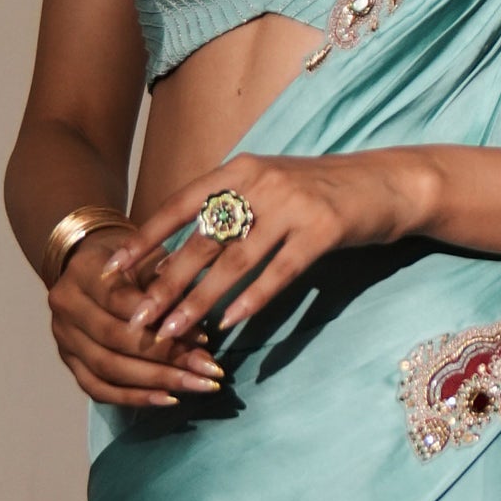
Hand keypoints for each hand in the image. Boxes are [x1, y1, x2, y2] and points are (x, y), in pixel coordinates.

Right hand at [46, 229, 224, 407]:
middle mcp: (67, 306)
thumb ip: (166, 288)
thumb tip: (198, 332)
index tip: (204, 339)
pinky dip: (134, 398)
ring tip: (197, 386)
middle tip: (209, 371)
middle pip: (116, 340)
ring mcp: (63, 338)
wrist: (89, 269)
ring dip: (157, 382)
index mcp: (84, 272)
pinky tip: (168, 399)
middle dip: (167, 358)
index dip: (163, 322)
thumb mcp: (148, 258)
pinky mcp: (69, 362)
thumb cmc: (130, 261)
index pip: (123, 303)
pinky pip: (98, 389)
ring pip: (108, 369)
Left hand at [128, 150, 434, 353]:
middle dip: (164, 282)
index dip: (145, 239)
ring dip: (200, 299)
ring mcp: (293, 205)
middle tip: (136, 317)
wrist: (387, 184)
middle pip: (201, 239)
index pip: (179, 205)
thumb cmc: (320, 193)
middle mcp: (260, 182)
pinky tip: (231, 322)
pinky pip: (280, 271)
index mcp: (240, 170)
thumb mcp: (268, 188)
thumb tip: (178, 250)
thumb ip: (229, 210)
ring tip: (173, 329)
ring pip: (235, 260)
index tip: (113, 270)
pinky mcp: (324, 229)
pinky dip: (253, 298)